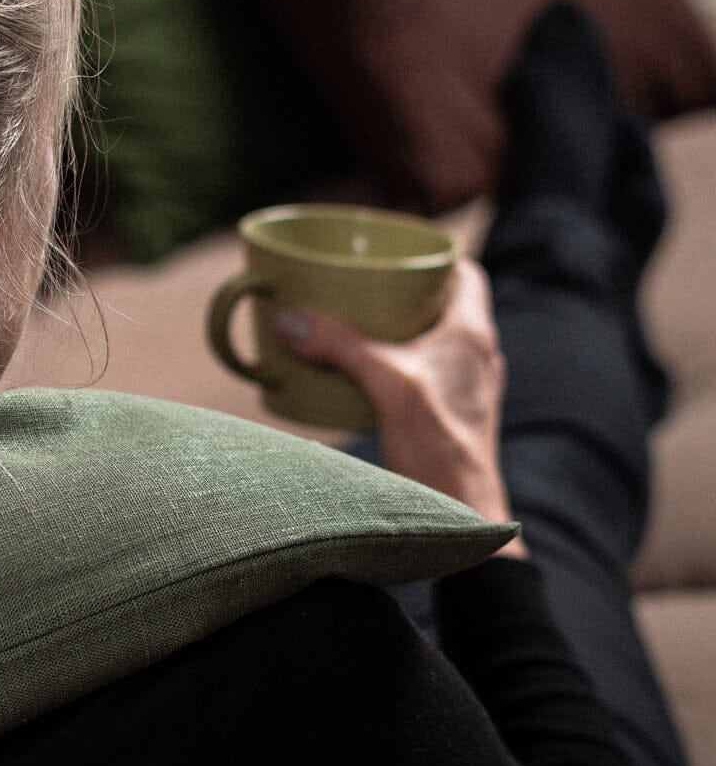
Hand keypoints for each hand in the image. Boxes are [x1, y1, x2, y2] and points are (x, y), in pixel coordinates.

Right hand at [275, 259, 525, 557]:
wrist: (462, 511)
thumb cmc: (440, 446)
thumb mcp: (387, 385)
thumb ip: (341, 347)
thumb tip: (289, 319)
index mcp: (472, 333)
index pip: (464, 272)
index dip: (433, 258)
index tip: (395, 254)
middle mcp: (476, 355)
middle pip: (440, 305)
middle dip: (401, 293)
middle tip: (360, 288)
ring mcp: (465, 388)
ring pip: (430, 341)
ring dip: (397, 330)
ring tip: (354, 327)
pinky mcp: (448, 415)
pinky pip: (422, 374)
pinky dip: (394, 364)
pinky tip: (363, 376)